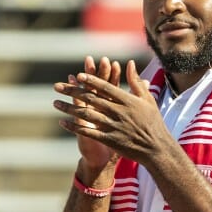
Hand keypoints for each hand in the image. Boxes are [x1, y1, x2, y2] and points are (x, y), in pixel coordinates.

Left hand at [54, 59, 171, 165]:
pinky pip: (88, 131)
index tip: (78, 76)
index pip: (105, 87)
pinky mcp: (108, 139)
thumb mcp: (147, 99)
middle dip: (72, 91)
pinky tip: (63, 122)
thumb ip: (135, 81)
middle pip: (91, 99)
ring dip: (69, 108)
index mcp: (127, 100)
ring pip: (86, 115)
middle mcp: (118, 111)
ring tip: (55, 103)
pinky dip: (74, 127)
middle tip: (57, 86)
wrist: (156, 149)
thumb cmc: (153, 122)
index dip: (91, 81)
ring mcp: (112, 126)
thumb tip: (129, 63)